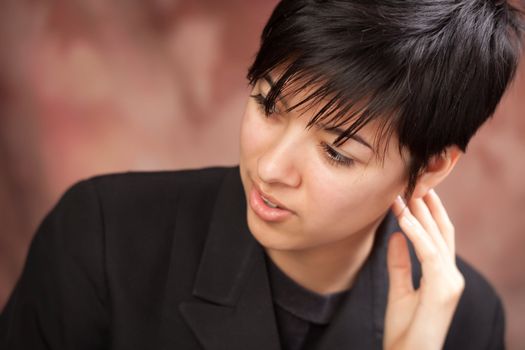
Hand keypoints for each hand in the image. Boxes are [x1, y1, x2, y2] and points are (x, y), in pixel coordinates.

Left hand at [383, 189, 464, 349]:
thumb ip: (399, 262)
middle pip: (442, 231)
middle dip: (428, 206)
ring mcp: (450, 282)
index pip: (439, 237)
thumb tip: (396, 235)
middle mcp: (451, 275)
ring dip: (419, 214)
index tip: (415, 191)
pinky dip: (416, 233)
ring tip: (405, 193)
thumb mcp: (399, 289)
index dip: (430, 213)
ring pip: (436, 238)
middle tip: (414, 181)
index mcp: (442, 276)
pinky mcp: (443, 289)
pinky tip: (404, 218)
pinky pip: (429, 253)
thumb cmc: (404, 329)